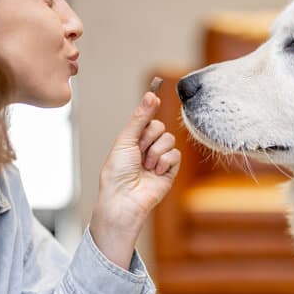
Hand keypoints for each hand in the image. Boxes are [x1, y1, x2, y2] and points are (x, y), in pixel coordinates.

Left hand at [90, 92, 180, 267]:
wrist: (124, 199)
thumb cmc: (117, 172)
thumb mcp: (125, 140)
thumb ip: (140, 118)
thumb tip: (151, 94)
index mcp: (133, 139)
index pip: (148, 119)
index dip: (148, 114)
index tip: (154, 96)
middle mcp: (146, 148)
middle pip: (161, 127)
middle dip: (149, 138)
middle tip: (138, 152)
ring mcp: (159, 159)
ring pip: (169, 141)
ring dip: (156, 152)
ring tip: (145, 166)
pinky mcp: (170, 171)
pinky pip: (176, 156)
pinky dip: (164, 163)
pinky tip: (155, 173)